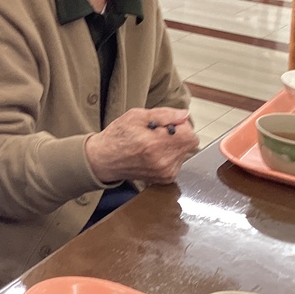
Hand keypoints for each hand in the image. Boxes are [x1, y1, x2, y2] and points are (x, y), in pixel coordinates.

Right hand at [84, 107, 198, 184]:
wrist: (105, 159)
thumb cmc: (118, 136)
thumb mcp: (135, 116)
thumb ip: (163, 114)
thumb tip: (184, 115)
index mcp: (154, 144)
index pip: (189, 135)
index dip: (180, 126)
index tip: (167, 125)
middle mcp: (162, 161)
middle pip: (188, 144)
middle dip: (177, 135)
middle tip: (158, 133)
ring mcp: (165, 172)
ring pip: (184, 152)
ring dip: (173, 146)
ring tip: (153, 143)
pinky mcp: (165, 178)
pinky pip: (178, 162)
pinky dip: (169, 155)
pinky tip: (154, 153)